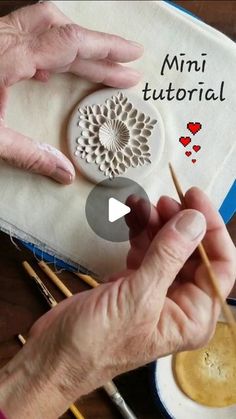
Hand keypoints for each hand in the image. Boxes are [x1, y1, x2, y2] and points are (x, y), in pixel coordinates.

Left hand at [0, 2, 142, 183]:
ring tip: (99, 65)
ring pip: (45, 25)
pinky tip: (53, 70)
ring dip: (76, 43)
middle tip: (125, 63)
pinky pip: (26, 36)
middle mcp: (4, 39)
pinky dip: (49, 50)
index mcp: (9, 57)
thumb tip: (64, 173)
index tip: (132, 59)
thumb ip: (29, 154)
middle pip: (62, 26)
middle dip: (98, 45)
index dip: (105, 50)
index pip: (70, 43)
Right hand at [0, 188, 234, 417]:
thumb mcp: (138, 296)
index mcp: (194, 316)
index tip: (194, 199)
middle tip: (163, 199)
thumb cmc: (98, 341)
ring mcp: (155, 292)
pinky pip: (145, 251)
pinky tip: (132, 217)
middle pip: (192, 252)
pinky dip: (140, 233)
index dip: (212, 229)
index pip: (219, 266)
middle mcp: (180, 304)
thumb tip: (195, 220)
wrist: (55, 356)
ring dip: (156, 223)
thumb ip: (169, 256)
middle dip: (179, 223)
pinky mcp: (133, 284)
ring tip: (140, 203)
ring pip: (167, 248)